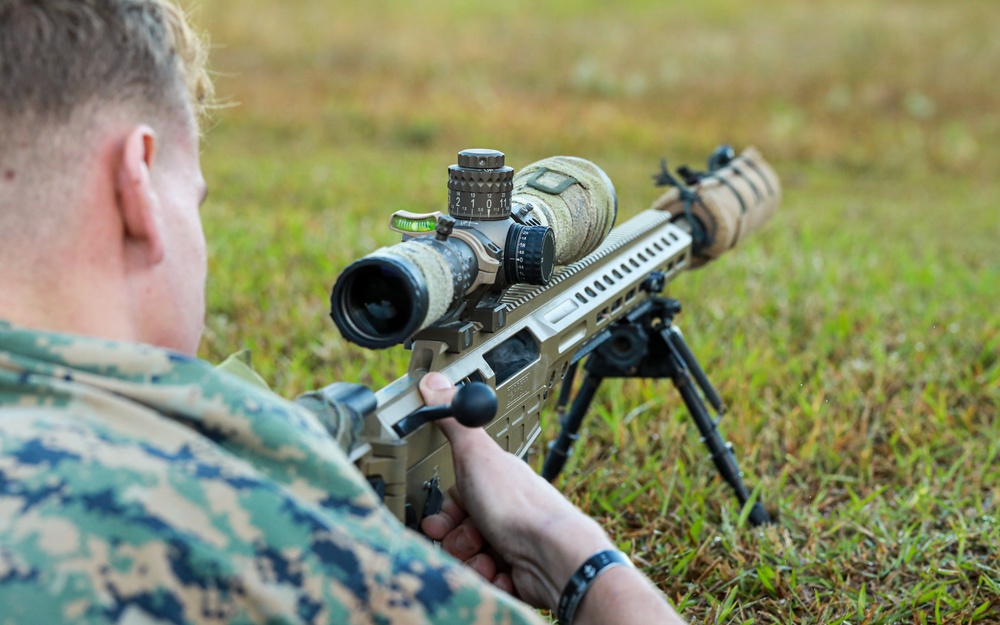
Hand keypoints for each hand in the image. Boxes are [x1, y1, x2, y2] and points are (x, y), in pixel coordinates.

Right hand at [418, 372, 614, 608]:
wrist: (554, 557)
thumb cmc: (522, 506)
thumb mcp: (478, 453)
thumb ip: (454, 419)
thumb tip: (434, 383)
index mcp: (495, 482)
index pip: (456, 498)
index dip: (442, 512)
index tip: (436, 521)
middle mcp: (504, 512)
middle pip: (459, 532)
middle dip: (456, 540)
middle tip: (466, 540)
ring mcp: (511, 544)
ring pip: (470, 559)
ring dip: (471, 562)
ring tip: (487, 558)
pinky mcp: (516, 575)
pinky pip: (487, 582)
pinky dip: (488, 580)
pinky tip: (499, 573)